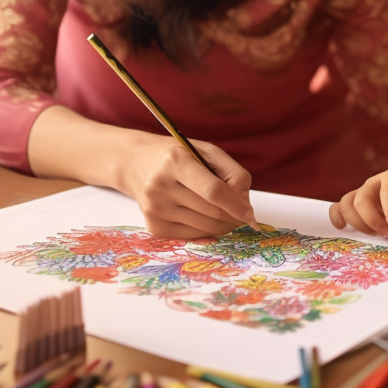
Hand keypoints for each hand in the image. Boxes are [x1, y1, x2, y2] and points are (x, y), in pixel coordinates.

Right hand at [122, 134, 256, 238]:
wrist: (136, 164)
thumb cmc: (180, 156)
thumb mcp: (207, 152)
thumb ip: (233, 174)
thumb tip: (245, 206)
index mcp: (175, 161)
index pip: (213, 191)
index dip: (236, 205)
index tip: (251, 215)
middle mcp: (160, 186)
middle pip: (212, 212)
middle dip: (234, 215)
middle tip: (242, 211)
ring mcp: (155, 209)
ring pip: (206, 227)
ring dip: (224, 223)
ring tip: (224, 210)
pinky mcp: (154, 227)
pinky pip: (194, 236)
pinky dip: (208, 228)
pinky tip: (204, 214)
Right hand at [328, 169, 387, 235]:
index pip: (387, 192)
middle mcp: (373, 182)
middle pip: (362, 200)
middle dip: (372, 221)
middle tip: (386, 233)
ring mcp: (360, 192)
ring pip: (347, 204)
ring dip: (358, 224)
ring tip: (374, 233)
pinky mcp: (352, 203)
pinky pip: (337, 208)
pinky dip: (337, 218)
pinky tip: (342, 227)